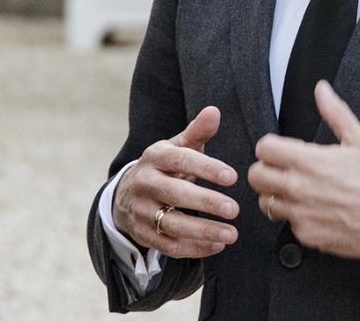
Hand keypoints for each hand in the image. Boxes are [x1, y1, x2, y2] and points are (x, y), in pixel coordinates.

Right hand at [112, 106, 239, 258]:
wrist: (125, 195)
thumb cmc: (162, 168)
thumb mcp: (174, 147)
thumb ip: (196, 132)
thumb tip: (214, 111)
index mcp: (154, 158)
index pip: (179, 160)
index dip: (205, 168)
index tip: (232, 176)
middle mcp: (144, 183)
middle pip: (174, 194)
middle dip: (205, 202)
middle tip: (234, 209)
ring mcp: (142, 211)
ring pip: (172, 225)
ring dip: (203, 231)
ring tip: (232, 234)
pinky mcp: (144, 234)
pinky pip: (169, 246)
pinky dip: (195, 248)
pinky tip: (218, 245)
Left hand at [247, 81, 359, 258]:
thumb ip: (335, 113)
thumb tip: (322, 90)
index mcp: (309, 161)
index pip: (263, 149)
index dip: (270, 147)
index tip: (279, 150)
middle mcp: (300, 188)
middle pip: (255, 176)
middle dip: (265, 170)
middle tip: (280, 170)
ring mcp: (302, 214)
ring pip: (265, 202)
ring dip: (275, 195)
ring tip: (294, 191)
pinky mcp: (308, 235)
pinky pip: (288, 223)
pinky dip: (295, 217)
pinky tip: (312, 210)